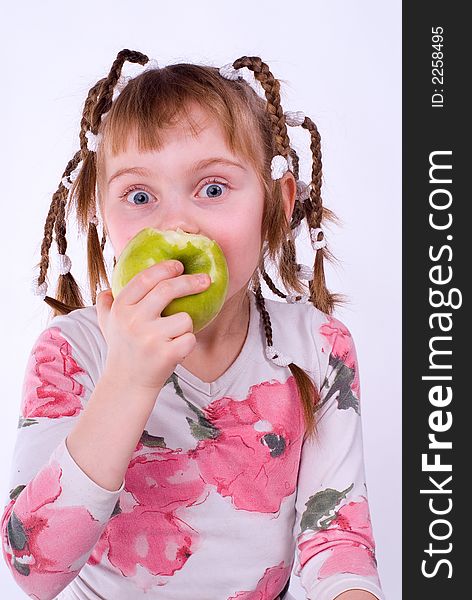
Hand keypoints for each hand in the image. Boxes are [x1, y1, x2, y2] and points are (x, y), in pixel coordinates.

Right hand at [96, 260, 210, 391]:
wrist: (126, 385)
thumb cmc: (122, 350)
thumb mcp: (107, 326)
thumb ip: (106, 305)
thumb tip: (107, 289)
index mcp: (121, 308)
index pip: (145, 279)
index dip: (164, 268)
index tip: (179, 265)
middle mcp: (133, 321)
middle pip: (167, 290)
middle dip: (190, 282)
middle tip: (205, 280)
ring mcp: (150, 338)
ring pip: (185, 318)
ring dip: (185, 326)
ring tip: (172, 338)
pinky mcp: (166, 355)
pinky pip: (191, 338)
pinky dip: (188, 343)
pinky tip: (176, 350)